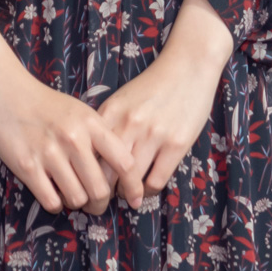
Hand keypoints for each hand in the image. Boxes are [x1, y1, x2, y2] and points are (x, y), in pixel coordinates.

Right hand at [0, 8, 141, 215]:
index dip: (133, 186)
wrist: (5, 91)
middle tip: (95, 204)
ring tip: (71, 195)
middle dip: (100, 204)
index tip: (134, 199)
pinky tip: (53, 193)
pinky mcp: (27, 166)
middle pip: (100, 190)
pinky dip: (55, 203)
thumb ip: (98, 136)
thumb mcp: (79, 111)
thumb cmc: (45, 103)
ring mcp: (49, 154)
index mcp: (91, 124)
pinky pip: (51, 201)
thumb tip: (117, 171)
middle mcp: (74, 139)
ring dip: (76, 204)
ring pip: (77, 199)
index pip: (124, 163)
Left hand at [97, 0, 233, 209]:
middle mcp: (128, 125)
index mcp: (110, 112)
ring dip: (127, 195)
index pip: (88, 153)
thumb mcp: (122, 99)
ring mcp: (153, 135)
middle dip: (100, 193)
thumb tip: (90, 154)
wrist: (188, 66)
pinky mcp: (176, 144)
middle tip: (99, 204)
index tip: (84, 185)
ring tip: (127, 199)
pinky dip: (149, 191)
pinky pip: (156, 180)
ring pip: (130, 181)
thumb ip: (107, 123)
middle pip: (105, 172)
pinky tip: (147, 191)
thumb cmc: (153, 85)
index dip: (84, 174)